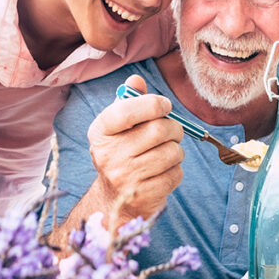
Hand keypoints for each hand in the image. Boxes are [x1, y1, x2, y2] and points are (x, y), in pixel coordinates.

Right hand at [86, 75, 184, 220]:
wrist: (114, 198)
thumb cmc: (122, 152)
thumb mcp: (119, 126)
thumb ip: (129, 101)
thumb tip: (136, 80)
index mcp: (101, 131)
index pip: (126, 110)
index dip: (152, 104)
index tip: (165, 106)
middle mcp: (109, 154)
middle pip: (158, 130)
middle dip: (174, 128)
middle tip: (173, 131)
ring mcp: (125, 177)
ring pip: (172, 152)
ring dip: (177, 150)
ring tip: (167, 152)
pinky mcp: (143, 195)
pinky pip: (175, 174)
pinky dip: (176, 169)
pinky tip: (164, 170)